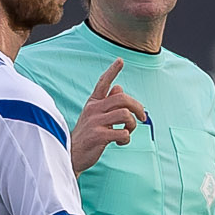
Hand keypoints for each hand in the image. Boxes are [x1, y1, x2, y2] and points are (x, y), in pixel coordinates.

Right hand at [71, 59, 148, 174]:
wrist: (72, 155)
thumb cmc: (88, 135)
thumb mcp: (95, 116)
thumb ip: (107, 102)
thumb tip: (119, 87)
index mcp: (93, 103)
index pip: (103, 82)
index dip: (112, 71)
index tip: (121, 60)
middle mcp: (93, 109)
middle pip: (122, 98)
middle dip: (138, 107)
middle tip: (142, 118)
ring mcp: (95, 122)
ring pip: (125, 115)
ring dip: (133, 125)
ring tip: (127, 132)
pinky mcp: (98, 136)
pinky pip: (122, 132)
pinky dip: (126, 138)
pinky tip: (121, 142)